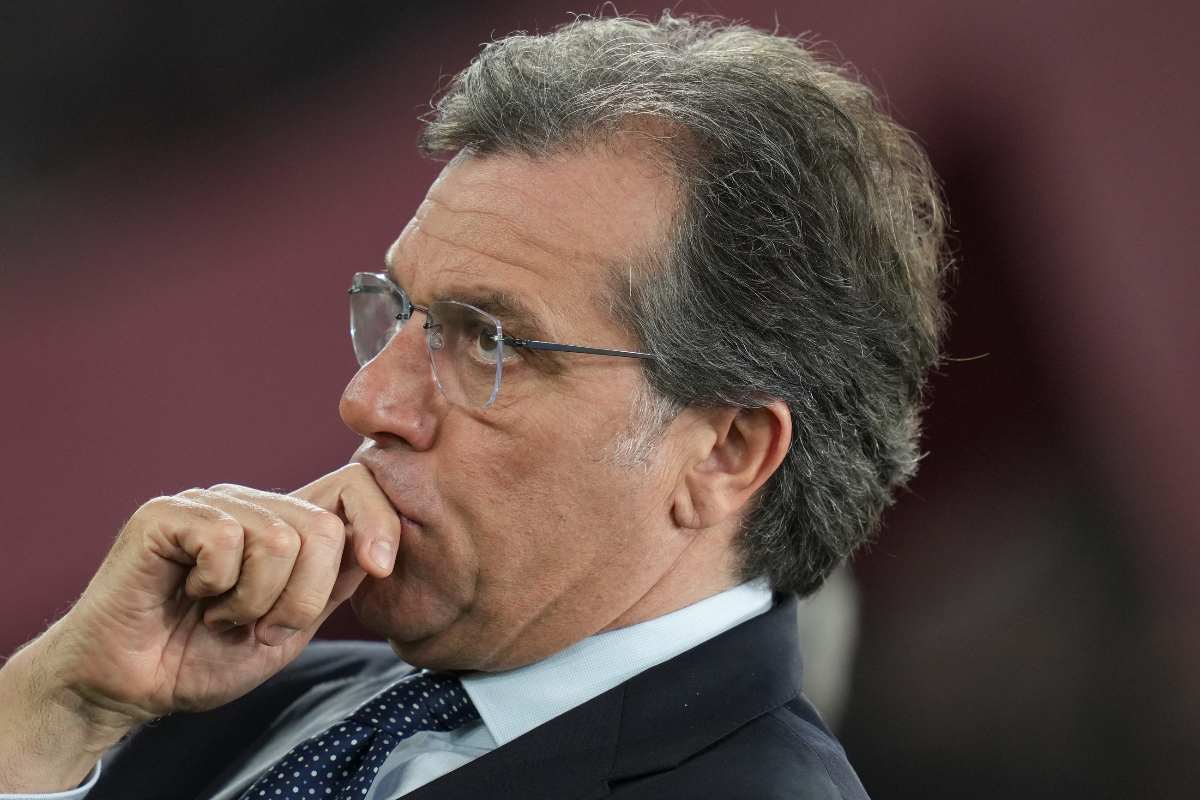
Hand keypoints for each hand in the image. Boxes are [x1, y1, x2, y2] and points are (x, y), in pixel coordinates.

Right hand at [0, 463, 399, 791]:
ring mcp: (209, 502)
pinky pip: (227, 541)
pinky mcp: (167, 513)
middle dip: (301, 598)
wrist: (131, 687)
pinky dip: (216, 589)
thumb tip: (380, 545)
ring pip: (280, 539)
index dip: (380, 522)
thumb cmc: (204, 657)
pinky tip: (190, 597)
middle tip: (256, 623)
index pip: (355, 485)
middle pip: (324, 527)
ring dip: (253, 601)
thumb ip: (333, 582)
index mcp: (285, 523)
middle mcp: (251, 503)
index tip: (381, 567)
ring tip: (218, 613)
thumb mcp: (291, 625)